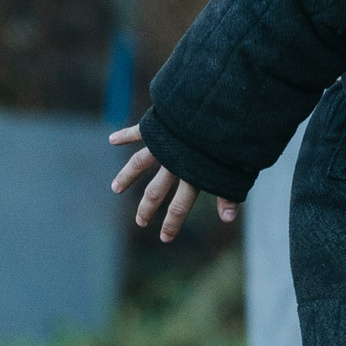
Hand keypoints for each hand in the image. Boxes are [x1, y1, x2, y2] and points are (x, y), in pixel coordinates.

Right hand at [109, 125, 238, 241]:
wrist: (215, 106)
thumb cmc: (229, 138)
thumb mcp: (233, 168)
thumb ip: (228, 194)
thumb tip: (228, 220)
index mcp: (193, 174)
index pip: (180, 205)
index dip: (172, 223)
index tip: (165, 238)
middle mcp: (173, 162)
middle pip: (155, 191)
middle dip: (147, 209)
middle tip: (140, 223)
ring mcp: (162, 144)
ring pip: (138, 164)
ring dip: (127, 177)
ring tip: (115, 189)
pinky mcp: (157, 126)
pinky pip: (136, 132)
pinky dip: (124, 135)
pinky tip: (112, 140)